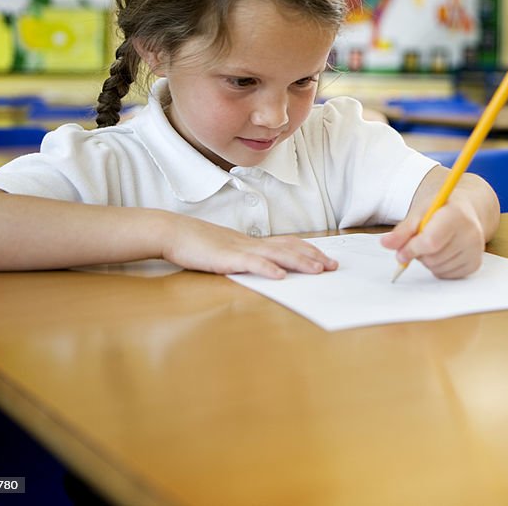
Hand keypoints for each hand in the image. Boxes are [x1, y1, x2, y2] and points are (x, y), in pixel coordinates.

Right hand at [161, 216, 337, 277]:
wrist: (174, 232)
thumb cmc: (199, 244)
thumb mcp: (229, 250)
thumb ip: (247, 257)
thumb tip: (266, 267)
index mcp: (253, 242)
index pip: (288, 243)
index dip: (308, 250)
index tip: (326, 259)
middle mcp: (252, 243)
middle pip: (289, 248)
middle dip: (313, 257)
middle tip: (333, 266)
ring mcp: (240, 249)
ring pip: (276, 255)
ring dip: (299, 262)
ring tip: (317, 270)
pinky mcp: (226, 258)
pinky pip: (250, 263)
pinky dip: (267, 269)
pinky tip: (280, 276)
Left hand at [380, 199, 485, 278]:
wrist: (464, 213)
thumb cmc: (439, 211)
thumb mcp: (419, 213)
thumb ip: (402, 230)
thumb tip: (385, 243)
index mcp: (456, 215)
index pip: (430, 242)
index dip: (411, 249)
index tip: (400, 253)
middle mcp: (471, 233)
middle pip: (432, 257)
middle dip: (419, 254)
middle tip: (422, 241)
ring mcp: (475, 250)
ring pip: (437, 268)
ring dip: (428, 261)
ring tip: (434, 245)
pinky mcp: (475, 264)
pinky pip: (446, 275)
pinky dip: (438, 268)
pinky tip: (443, 253)